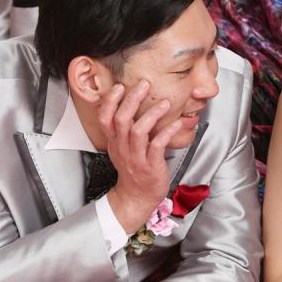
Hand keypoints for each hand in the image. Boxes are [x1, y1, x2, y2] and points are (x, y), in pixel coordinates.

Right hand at [98, 80, 181, 232]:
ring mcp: (136, 157)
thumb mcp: (121, 149)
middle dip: (132, 100)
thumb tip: (131, 105)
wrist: (136, 198)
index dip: (110, 101)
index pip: (104, 119)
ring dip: (151, 114)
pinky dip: (167, 132)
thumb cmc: (133, 170)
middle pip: (121, 120)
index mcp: (114, 142)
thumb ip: (123, 130)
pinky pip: (157, 146)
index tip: (119, 86)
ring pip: (138, 131)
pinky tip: (176, 123)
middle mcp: (123, 148)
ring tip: (164, 103)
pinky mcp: (151, 166)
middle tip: (144, 84)